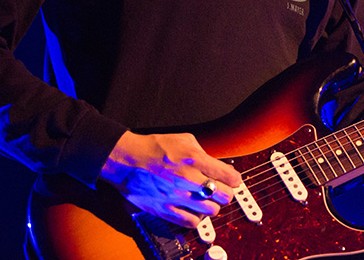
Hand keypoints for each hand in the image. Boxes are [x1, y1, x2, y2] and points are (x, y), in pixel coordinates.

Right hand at [100, 131, 242, 227]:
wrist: (127, 160)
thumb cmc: (154, 148)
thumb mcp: (185, 140)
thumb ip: (204, 153)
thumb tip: (217, 163)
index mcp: (196, 160)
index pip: (230, 176)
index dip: (235, 179)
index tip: (233, 180)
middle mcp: (189, 179)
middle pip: (225, 195)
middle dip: (226, 193)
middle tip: (221, 190)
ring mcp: (178, 197)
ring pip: (211, 211)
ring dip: (213, 206)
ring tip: (207, 201)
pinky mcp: (166, 210)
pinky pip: (191, 223)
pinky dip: (197, 219)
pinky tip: (194, 212)